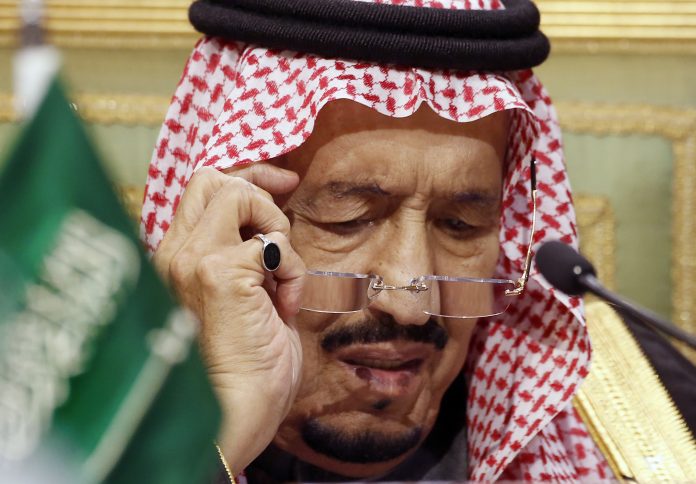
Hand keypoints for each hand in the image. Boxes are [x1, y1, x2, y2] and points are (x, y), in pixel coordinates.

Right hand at [152, 164, 304, 473]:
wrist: (234, 411)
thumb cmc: (242, 362)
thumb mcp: (236, 295)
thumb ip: (241, 254)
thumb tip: (270, 220)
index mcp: (174, 258)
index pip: (202, 187)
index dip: (247, 177)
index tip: (283, 182)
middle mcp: (174, 254)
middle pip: (212, 178)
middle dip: (259, 194)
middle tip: (279, 235)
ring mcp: (193, 261)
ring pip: (238, 194)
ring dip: (275, 228)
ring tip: (278, 278)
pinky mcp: (220, 275)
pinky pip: (273, 242)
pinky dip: (292, 268)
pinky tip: (283, 305)